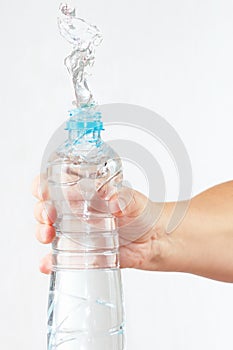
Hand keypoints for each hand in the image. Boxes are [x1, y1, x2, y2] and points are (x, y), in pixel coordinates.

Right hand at [32, 175, 174, 273]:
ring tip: (48, 236)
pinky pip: (62, 258)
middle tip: (48, 217)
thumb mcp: (135, 201)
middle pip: (46, 208)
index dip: (42, 186)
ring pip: (49, 232)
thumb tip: (113, 201)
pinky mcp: (83, 253)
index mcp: (85, 194)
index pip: (55, 185)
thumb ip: (124, 198)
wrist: (155, 240)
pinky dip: (51, 262)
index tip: (43, 191)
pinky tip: (47, 264)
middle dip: (40, 212)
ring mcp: (77, 234)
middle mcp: (76, 213)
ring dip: (41, 233)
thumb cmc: (143, 213)